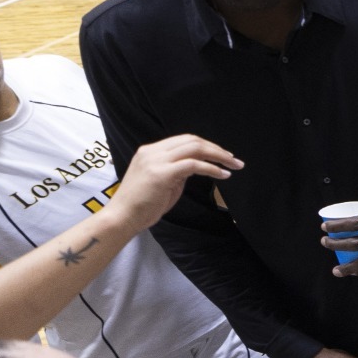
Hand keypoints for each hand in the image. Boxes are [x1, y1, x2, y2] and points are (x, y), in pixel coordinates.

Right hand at [109, 134, 241, 232]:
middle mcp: (152, 151)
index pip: (184, 140)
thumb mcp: (163, 181)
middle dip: (216, 149)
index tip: (223, 156)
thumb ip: (178, 171)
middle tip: (235, 160)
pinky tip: (222, 175)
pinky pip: (193, 165)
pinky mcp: (162, 173)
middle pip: (192, 140)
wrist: (122, 217)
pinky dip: (211, 169)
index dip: (207, 145)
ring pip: (194, 148)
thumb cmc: (142, 205)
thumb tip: (197, 165)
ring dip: (218, 156)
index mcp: (150, 151)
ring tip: (233, 166)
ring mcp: (156, 160)